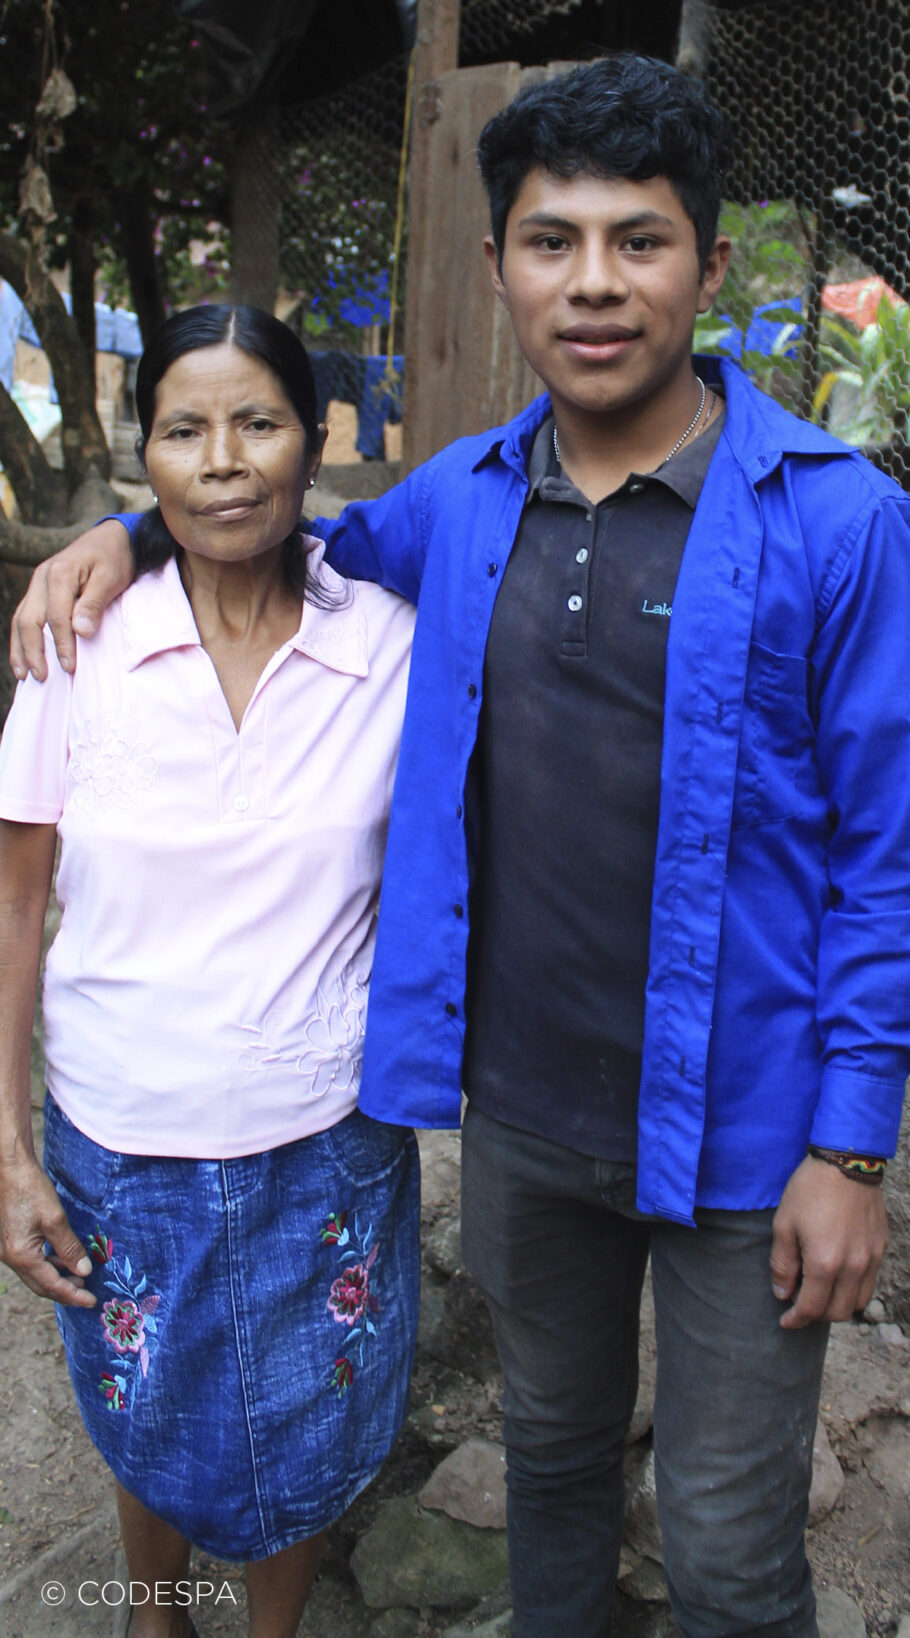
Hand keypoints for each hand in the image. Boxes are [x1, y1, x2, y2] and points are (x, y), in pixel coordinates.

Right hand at [0, 1154, 95, 1305]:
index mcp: (21, 1256)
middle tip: (86, 1294)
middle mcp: (10, 1258)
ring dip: (55, 1279)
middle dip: (63, 1292)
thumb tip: (84, 1271)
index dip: (72, 1295)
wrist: (10, 1169)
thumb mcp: (55, 1220)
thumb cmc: (31, 1190)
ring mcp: (7, 1250)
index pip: (51, 1285)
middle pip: (39, 1285)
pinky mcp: (9, 1240)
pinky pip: (29, 1262)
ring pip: (34, 1274)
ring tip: (78, 1278)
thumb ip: (69, 1249)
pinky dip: (46, 1266)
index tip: (91, 1301)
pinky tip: (60, 1261)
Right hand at [9, 518, 132, 680]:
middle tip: (43, 677)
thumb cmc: (115, 558)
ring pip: (20, 620)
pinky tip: (23, 660)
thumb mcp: (111, 578)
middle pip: (29, 620)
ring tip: (26, 676)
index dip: (62, 643)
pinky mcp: (39, 592)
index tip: (69, 667)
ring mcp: (37, 584)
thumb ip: (94, 604)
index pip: (56, 615)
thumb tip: (81, 632)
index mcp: (60, 572)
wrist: (112, 538)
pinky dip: (21, 640)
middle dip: (34, 651)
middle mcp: (42, 578)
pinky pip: (24, 617)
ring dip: (21, 649)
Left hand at [770, 1155, 888, 1328]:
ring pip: (858, 1302)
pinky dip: (853, 1288)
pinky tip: (838, 1274)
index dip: (796, 1320)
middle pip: (837, 1313)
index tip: (785, 1321)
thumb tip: (783, 1294)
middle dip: (816, 1315)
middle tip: (800, 1303)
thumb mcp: (784, 1224)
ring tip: (820, 1291)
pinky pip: (870, 1281)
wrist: (846, 1161)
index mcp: (825, 1263)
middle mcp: (853, 1267)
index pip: (812, 1308)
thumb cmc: (809, 1190)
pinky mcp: (881, 1247)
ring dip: (838, 1305)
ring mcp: (871, 1258)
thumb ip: (782, 1264)